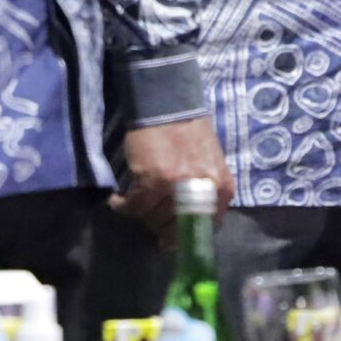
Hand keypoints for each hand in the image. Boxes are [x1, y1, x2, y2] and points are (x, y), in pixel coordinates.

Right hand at [117, 115, 235, 236]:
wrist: (169, 104)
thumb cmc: (190, 133)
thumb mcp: (210, 165)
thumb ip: (205, 195)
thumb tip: (184, 228)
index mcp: (222, 189)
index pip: (205, 229)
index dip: (184, 235)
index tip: (170, 236)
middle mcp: (203, 191)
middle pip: (176, 228)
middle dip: (159, 226)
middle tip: (149, 215)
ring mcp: (178, 187)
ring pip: (153, 219)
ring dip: (141, 214)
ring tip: (135, 203)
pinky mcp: (153, 180)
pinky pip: (134, 206)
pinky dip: (122, 206)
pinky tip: (119, 200)